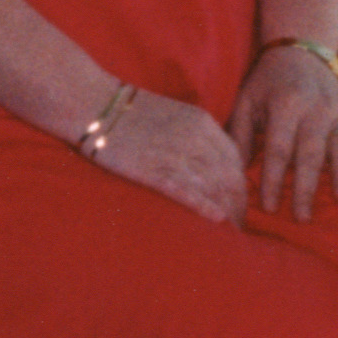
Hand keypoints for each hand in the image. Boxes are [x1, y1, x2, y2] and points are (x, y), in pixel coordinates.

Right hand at [94, 91, 250, 227]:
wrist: (95, 104)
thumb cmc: (131, 112)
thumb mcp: (174, 115)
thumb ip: (196, 134)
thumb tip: (210, 162)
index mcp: (202, 122)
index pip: (235, 160)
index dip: (241, 186)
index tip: (239, 203)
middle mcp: (195, 138)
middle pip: (230, 177)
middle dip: (239, 205)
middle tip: (239, 226)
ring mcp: (175, 154)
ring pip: (214, 188)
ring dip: (227, 213)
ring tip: (229, 233)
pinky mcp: (154, 170)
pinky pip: (188, 191)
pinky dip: (206, 206)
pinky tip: (217, 220)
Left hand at [229, 39, 337, 222]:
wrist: (299, 50)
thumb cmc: (267, 83)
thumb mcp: (246, 100)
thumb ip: (238, 134)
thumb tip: (231, 173)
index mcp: (285, 105)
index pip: (279, 149)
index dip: (273, 179)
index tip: (269, 207)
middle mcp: (315, 108)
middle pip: (310, 153)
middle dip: (306, 188)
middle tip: (302, 217)